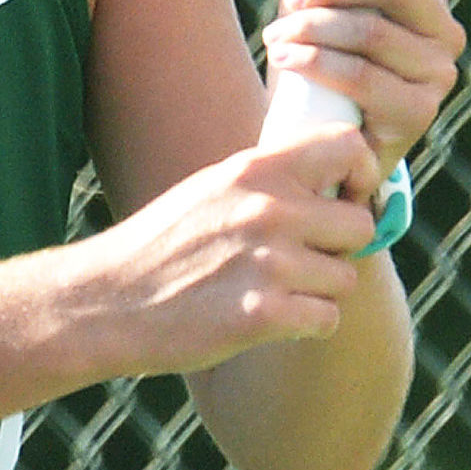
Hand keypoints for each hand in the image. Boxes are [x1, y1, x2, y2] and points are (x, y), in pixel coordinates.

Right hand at [75, 127, 381, 377]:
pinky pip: (328, 319)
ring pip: (346, 277)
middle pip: (361, 223)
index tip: (345, 197)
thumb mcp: (212, 189)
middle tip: (305, 257)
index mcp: (254, 169)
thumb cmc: (162, 245)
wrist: (109, 298)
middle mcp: (267, 208)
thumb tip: (334, 179)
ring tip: (273, 288)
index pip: (347, 145)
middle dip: (340, 246)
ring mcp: (267, 262)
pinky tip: (268, 317)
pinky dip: (306, 324)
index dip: (361, 174)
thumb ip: (269, 181)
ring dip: (320, 289)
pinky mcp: (263, 314)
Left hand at [261, 0, 465, 178]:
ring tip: (276, 36)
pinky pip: (362, 77)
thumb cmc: (316, 47)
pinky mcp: (416, 113)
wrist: (310, 125)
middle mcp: (444, 30)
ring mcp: (436, 74)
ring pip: (373, 31)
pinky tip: (284, 58)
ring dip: (313, 27)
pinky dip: (315, 62)